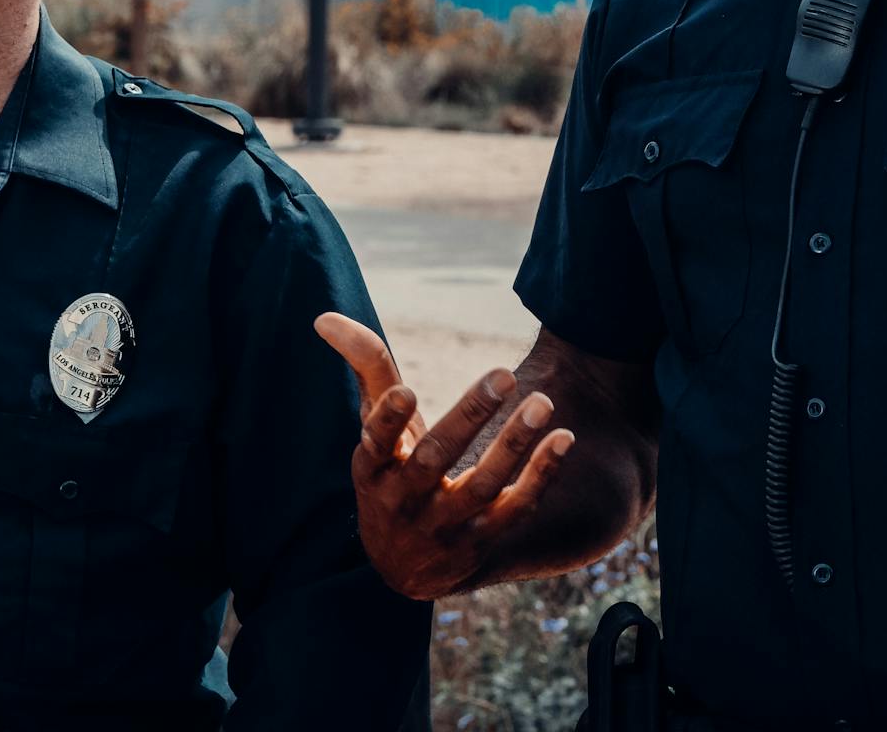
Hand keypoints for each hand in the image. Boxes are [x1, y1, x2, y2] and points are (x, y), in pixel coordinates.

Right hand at [315, 311, 575, 599]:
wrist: (405, 568)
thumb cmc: (390, 475)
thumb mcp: (374, 432)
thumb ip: (366, 371)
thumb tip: (324, 318)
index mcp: (373, 469)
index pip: (376, 443)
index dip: (388, 421)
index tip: (405, 392)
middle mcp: (405, 501)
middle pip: (437, 458)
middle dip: (470, 415)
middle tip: (504, 374)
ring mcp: (445, 525)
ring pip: (483, 485)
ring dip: (514, 444)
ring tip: (542, 403)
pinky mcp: (483, 540)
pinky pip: (516, 508)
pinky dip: (541, 475)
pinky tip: (563, 438)